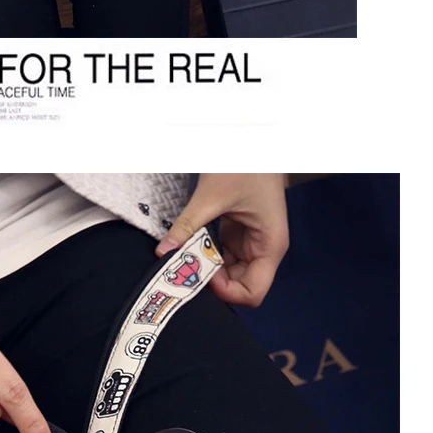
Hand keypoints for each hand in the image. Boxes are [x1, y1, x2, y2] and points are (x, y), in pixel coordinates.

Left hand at [156, 173, 288, 306]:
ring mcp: (251, 241)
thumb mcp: (212, 196)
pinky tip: (190, 247)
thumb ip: (187, 225)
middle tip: (185, 271)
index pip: (253, 292)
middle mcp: (263, 248)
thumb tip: (163, 251)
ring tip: (183, 260)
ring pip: (229, 272)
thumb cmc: (245, 165)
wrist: (254, 140)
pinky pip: (222, 255)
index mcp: (269, 245)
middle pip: (240, 285)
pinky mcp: (239, 232)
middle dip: (213, 283)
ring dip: (207, 270)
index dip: (226, 293)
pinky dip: (206, 255)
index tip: (200, 276)